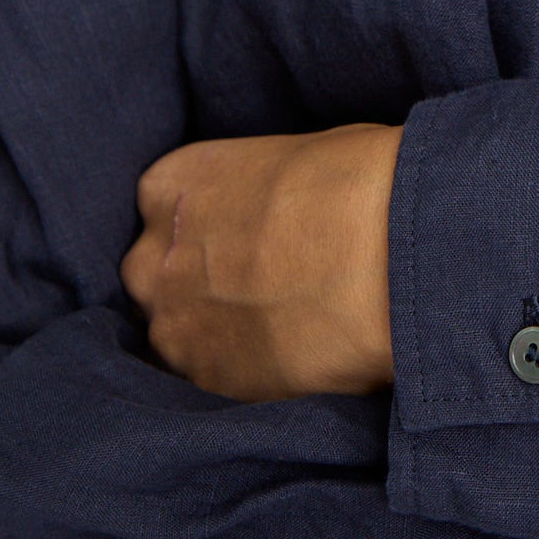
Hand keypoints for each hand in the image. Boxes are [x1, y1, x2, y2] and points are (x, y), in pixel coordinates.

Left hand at [120, 122, 403, 401]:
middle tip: (262, 283)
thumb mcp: (299, 155)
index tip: (245, 235)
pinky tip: (291, 356)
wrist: (384, 258)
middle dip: (199, 281)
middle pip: (160, 275)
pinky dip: (243, 371)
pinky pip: (211, 377)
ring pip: (179, 333)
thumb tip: (281, 205)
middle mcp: (155, 259)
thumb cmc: (356, 185)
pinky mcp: (209, 383)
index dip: (209, 225)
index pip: (165, 208)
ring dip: (217, 331)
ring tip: (283, 325)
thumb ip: (261, 190)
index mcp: (170, 187)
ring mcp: (174, 327)